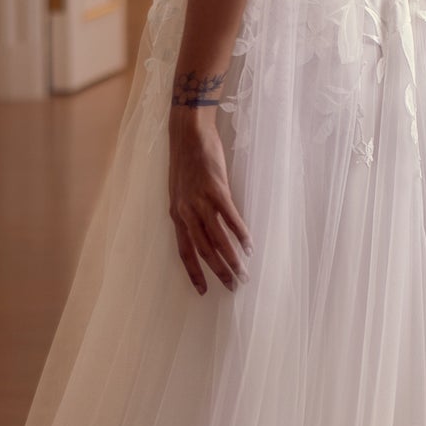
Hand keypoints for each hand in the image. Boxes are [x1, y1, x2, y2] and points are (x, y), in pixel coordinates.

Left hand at [168, 108, 250, 294]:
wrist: (188, 133)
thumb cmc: (186, 161)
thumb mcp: (180, 191)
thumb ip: (189, 212)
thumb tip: (202, 230)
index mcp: (176, 214)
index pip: (184, 251)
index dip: (194, 273)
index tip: (203, 291)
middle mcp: (186, 212)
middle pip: (203, 251)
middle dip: (219, 272)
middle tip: (234, 287)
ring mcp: (201, 202)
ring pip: (217, 240)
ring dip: (232, 259)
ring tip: (244, 273)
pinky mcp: (216, 189)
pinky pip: (230, 218)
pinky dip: (241, 234)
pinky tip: (249, 246)